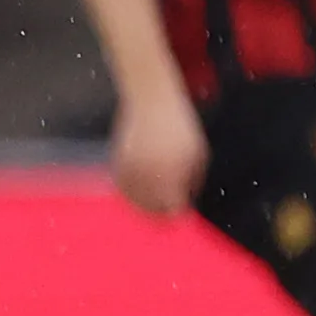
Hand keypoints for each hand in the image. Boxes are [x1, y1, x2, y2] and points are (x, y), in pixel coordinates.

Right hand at [108, 88, 205, 219]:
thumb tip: (186, 204)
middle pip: (150, 209)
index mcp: (172, 172)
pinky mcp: (117, 161)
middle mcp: (148, 173)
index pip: (172, 208)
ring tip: (153, 203)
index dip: (177, 214)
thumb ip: (193, 181)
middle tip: (167, 212)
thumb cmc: (180, 127)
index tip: (180, 212)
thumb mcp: (198, 154)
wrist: (152, 102)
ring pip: (133, 200)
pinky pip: (121, 187)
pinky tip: (137, 192)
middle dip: (160, 213)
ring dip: (143, 205)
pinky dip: (129, 193)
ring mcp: (130, 168)